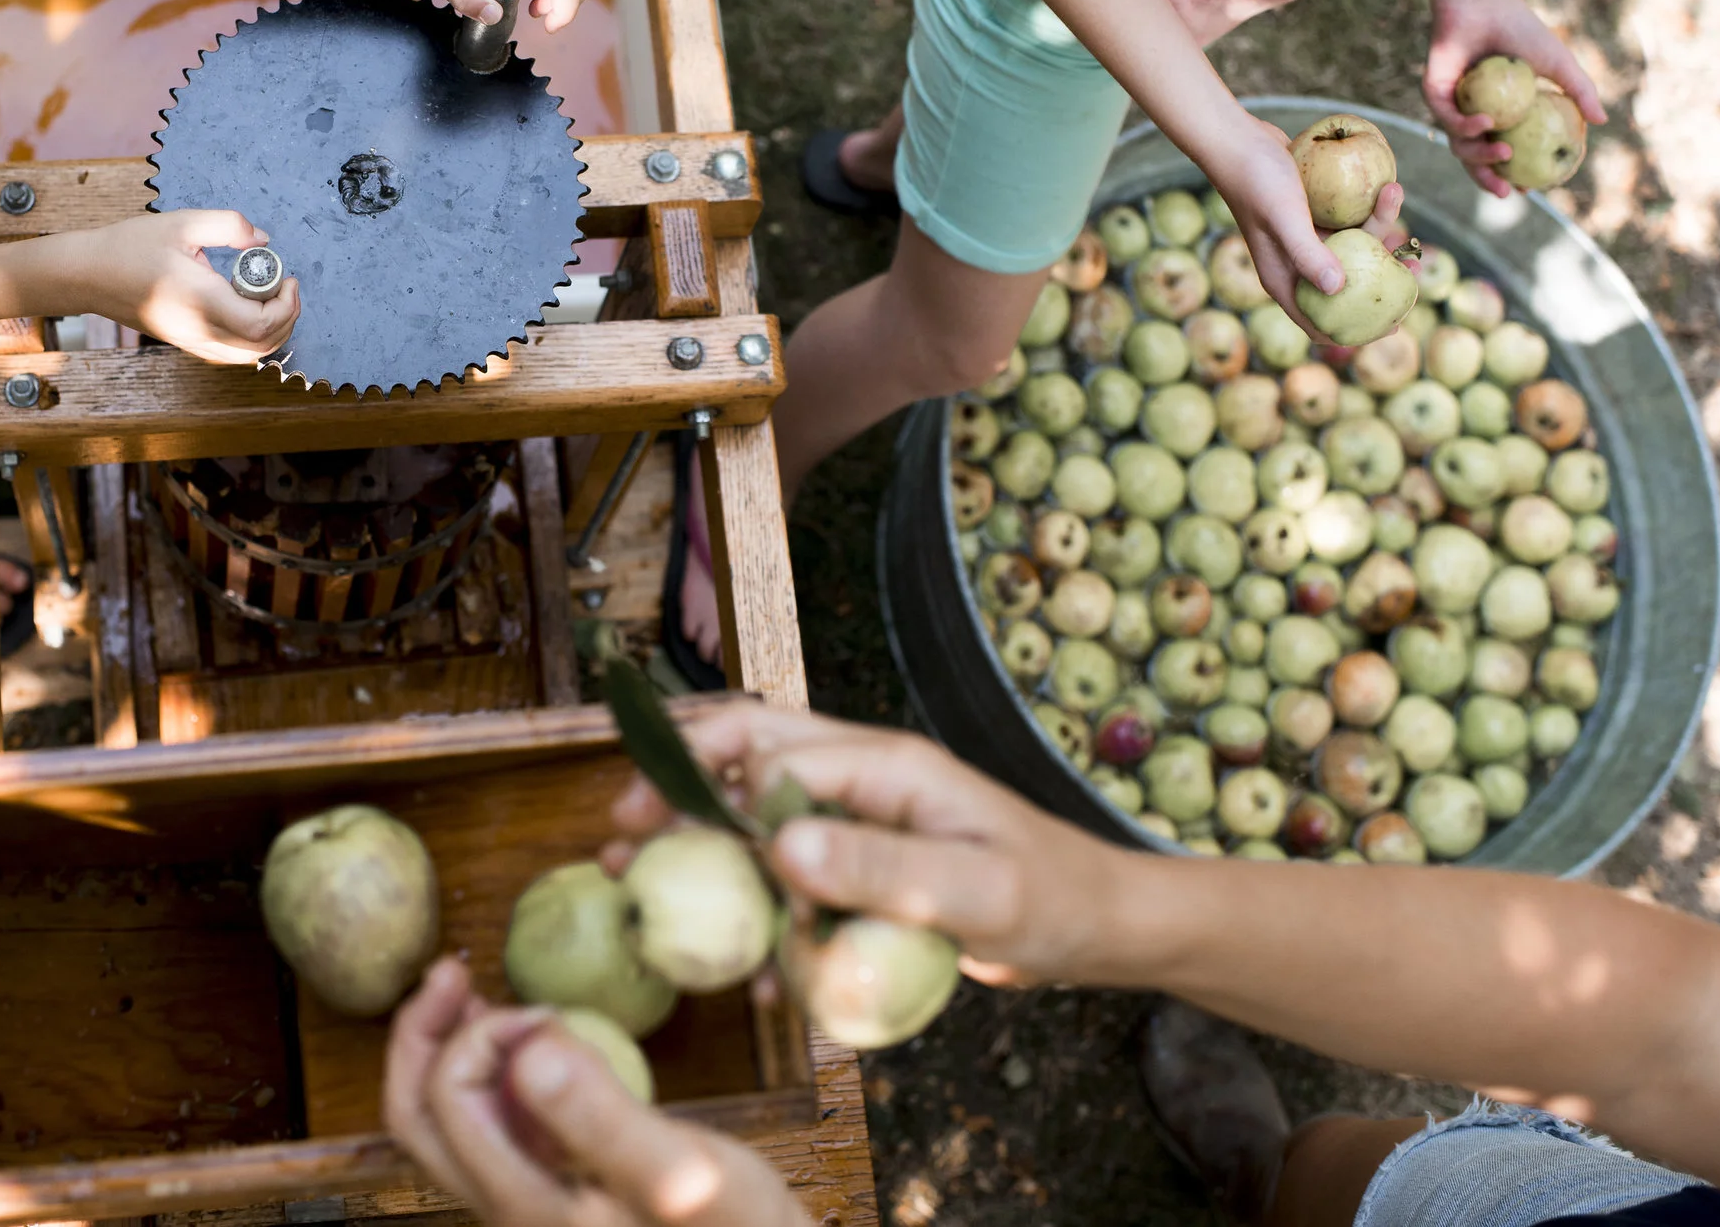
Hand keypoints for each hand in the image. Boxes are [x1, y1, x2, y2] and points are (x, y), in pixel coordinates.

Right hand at [75, 209, 297, 362]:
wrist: (90, 275)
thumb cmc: (131, 246)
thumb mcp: (183, 222)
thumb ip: (229, 225)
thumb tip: (263, 240)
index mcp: (200, 301)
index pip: (259, 325)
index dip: (285, 306)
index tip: (288, 278)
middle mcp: (197, 330)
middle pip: (261, 347)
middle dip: (286, 318)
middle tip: (285, 286)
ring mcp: (190, 342)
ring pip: (248, 357)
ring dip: (272, 331)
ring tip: (270, 296)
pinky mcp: (184, 343)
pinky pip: (230, 354)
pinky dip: (251, 339)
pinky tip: (248, 307)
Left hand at [383, 959, 810, 1226]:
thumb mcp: (689, 1176)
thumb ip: (606, 1120)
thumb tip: (530, 1048)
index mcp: (528, 1208)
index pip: (447, 1103)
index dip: (478, 1037)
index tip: (545, 1013)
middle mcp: (511, 1209)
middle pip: (419, 1118)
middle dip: (424, 1035)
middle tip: (451, 970)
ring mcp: (528, 1199)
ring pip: (448, 1121)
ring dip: (448, 1048)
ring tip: (471, 990)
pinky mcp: (554, 1187)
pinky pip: (491, 1123)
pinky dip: (487, 1068)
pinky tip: (525, 1039)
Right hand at [610, 706, 1138, 987]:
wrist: (1100, 927)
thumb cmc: (1051, 899)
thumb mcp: (974, 892)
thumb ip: (881, 868)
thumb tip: (779, 843)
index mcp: (885, 765)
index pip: (766, 747)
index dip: (694, 778)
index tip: (638, 823)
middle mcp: (864, 777)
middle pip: (745, 757)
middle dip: (675, 790)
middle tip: (620, 845)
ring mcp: (862, 817)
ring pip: (758, 811)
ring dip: (703, 848)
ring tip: (646, 894)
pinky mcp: (865, 861)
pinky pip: (793, 870)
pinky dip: (760, 907)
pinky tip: (753, 972)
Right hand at [1200, 115, 1403, 341]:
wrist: (1237, 140)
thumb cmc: (1255, 180)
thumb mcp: (1285, 218)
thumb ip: (1308, 255)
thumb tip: (1339, 290)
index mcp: (1283, 279)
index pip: (1319, 323)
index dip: (1355, 332)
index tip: (1393, 325)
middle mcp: (1296, 266)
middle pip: (1345, 289)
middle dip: (1381, 280)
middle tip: (1415, 267)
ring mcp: (1307, 241)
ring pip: (1354, 250)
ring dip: (1380, 227)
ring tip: (1395, 193)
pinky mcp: (1314, 218)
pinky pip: (1350, 224)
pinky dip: (1369, 211)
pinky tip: (1386, 187)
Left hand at [1422, 0, 1605, 198]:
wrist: (1486, 4)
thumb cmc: (1522, 31)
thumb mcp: (1559, 65)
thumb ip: (1579, 92)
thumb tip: (1602, 121)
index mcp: (1498, 113)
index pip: (1501, 152)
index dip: (1512, 175)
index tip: (1528, 191)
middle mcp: (1471, 113)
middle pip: (1474, 158)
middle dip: (1488, 179)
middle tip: (1507, 190)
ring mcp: (1450, 105)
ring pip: (1459, 144)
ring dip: (1481, 155)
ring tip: (1504, 153)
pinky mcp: (1432, 93)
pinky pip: (1447, 119)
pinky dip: (1466, 125)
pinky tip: (1487, 123)